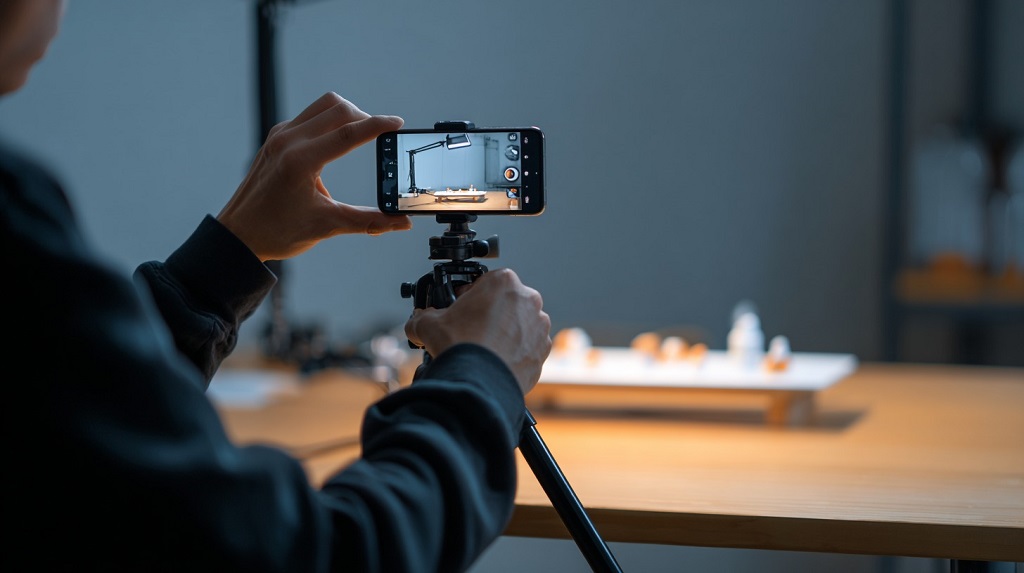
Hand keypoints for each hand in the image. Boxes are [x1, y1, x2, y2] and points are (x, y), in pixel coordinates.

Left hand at [217, 92, 411, 261]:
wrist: (238, 235)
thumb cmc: (276, 231)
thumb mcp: (328, 226)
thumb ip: (369, 221)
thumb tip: (401, 222)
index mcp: (300, 161)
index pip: (348, 133)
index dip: (378, 125)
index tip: (397, 123)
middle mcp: (288, 141)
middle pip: (338, 109)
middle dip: (365, 118)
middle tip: (382, 135)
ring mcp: (280, 136)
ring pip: (323, 106)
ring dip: (347, 114)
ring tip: (362, 134)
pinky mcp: (276, 137)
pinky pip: (309, 116)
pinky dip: (329, 122)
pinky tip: (337, 142)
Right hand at [405, 269, 551, 395]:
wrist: (478, 383)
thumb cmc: (460, 346)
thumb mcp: (428, 323)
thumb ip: (423, 316)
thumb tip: (418, 320)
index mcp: (503, 281)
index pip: (483, 282)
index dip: (468, 296)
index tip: (459, 309)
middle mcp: (528, 299)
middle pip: (504, 303)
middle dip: (489, 315)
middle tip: (470, 331)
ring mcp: (539, 326)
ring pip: (518, 325)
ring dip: (504, 333)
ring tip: (483, 349)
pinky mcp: (543, 351)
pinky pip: (527, 348)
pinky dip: (514, 353)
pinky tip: (495, 362)